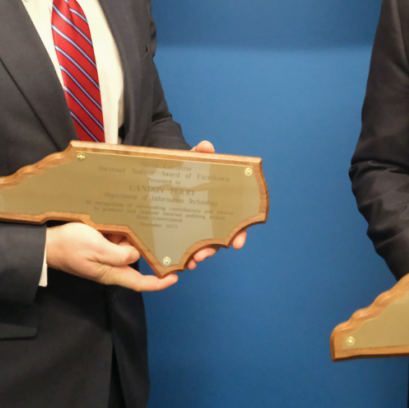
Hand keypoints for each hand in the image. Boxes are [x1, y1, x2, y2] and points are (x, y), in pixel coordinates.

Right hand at [46, 222, 177, 291]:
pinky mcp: (103, 245)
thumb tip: (137, 254)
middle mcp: (113, 266)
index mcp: (112, 272)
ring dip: (143, 241)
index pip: (140, 283)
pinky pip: (121, 240)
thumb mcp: (95, 248)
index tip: (175, 277)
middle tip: (175, 247)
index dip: (159, 282)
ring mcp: (108, 256)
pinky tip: (138, 221)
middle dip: (156, 259)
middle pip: (139, 265)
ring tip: (160, 229)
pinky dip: (130, 233)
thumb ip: (117, 253)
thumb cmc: (70, 246)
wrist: (49, 244)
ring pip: (132, 250)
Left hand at [183, 140, 246, 269]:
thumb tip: (206, 147)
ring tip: (192, 259)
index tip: (238, 243)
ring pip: (203, 246)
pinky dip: (184, 256)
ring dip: (199, 254)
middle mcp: (211, 218)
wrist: (169, 174)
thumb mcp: (192, 160)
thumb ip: (200, 153)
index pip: (236, 221)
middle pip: (218, 238)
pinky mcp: (181, 230)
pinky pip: (185, 247)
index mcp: (220, 203)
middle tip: (205, 253)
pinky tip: (180, 260)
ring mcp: (197, 226)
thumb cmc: (188, 169)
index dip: (239, 232)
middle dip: (213, 248)